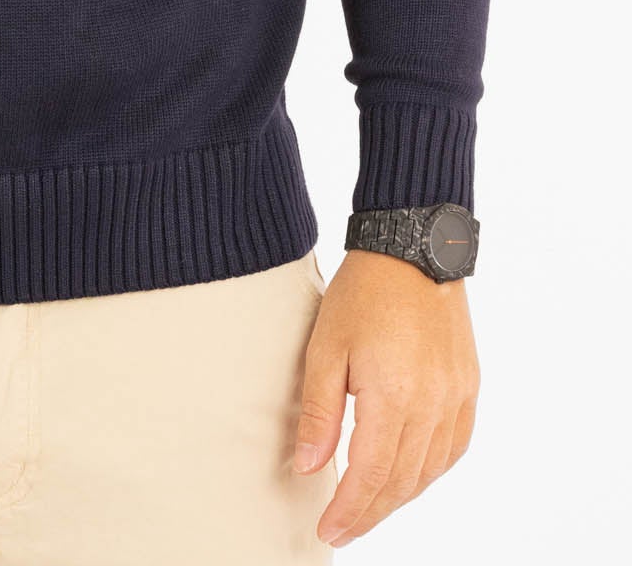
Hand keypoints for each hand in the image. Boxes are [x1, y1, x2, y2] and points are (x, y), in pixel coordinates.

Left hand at [293, 248, 479, 548]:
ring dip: (399, 497)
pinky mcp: (468, 386)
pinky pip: (454, 447)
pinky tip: (409, 475)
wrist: (413, 247)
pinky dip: (430, 470)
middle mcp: (433, 404)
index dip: (349, 511)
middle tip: (343, 529)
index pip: (371, 475)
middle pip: (402, 482)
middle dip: (370, 513)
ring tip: (369, 508)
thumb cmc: (364, 291)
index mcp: (394, 395)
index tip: (329, 531)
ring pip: (430, 471)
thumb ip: (320, 412)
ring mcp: (457, 396)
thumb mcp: (325, 346)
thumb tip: (310, 467)